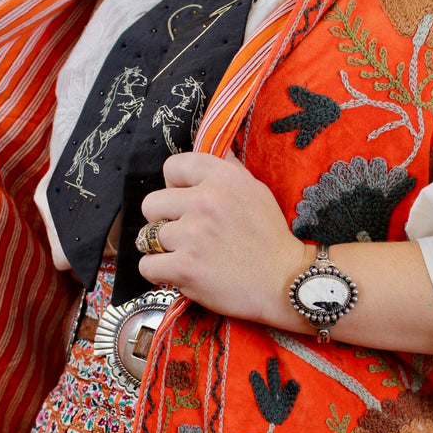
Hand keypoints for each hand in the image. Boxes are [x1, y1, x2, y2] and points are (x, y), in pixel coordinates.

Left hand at [139, 151, 308, 323]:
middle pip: (151, 203)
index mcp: (223, 178)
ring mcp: (193, 235)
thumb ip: (228, 170)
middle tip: (183, 234)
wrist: (285, 283)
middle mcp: (205, 201)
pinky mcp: (185, 268)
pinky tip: (178, 273)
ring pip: (148, 237)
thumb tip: (213, 149)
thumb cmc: (271, 238)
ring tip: (187, 256)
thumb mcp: (256, 191)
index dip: (174, 186)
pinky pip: (147, 265)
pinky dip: (159, 272)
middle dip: (162, 220)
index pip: (173, 166)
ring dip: (163, 249)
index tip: (184, 202)